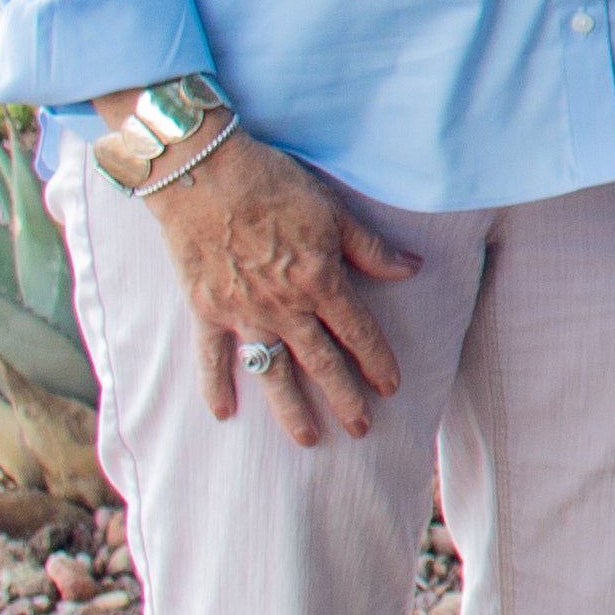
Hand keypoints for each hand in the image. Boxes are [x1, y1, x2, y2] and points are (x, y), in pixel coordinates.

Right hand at [122, 125, 419, 442]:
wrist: (204, 175)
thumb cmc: (274, 185)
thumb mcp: (335, 211)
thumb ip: (370, 248)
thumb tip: (411, 270)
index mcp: (321, 282)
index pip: (358, 333)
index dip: (378, 361)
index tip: (392, 387)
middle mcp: (284, 307)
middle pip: (321, 363)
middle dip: (345, 398)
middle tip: (362, 429)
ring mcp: (242, 312)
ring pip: (273, 371)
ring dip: (291, 408)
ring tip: (308, 439)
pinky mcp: (205, 310)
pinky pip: (212, 357)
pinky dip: (216, 385)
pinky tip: (224, 414)